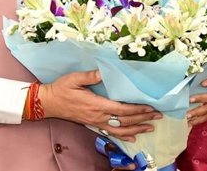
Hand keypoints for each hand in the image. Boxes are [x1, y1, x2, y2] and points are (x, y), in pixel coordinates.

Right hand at [39, 70, 161, 141]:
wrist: (48, 103)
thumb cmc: (61, 89)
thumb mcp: (74, 78)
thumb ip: (91, 76)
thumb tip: (105, 71)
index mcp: (96, 104)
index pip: (122, 109)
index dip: (138, 110)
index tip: (150, 107)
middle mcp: (98, 116)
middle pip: (125, 120)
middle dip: (143, 118)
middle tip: (158, 116)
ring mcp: (96, 122)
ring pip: (120, 129)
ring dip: (137, 128)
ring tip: (150, 127)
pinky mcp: (93, 124)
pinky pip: (111, 132)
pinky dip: (124, 135)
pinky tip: (133, 136)